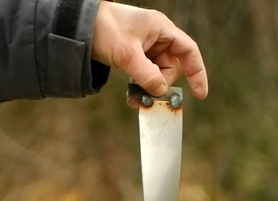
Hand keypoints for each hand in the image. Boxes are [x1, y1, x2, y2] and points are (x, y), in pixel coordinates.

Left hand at [91, 1, 207, 103]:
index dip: (197, 72)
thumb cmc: (104, 30)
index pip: (189, 51)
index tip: (200, 94)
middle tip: (147, 95)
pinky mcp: (134, 55)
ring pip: (157, 73)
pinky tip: (131, 95)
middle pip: (172, 66)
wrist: (77, 26)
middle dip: (161, 84)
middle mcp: (156, 36)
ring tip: (134, 98)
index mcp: (161, 29)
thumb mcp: (127, 55)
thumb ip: (147, 75)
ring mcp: (145, 46)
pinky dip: (140, 85)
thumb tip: (161, 92)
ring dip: (149, 87)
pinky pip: (145, 74)